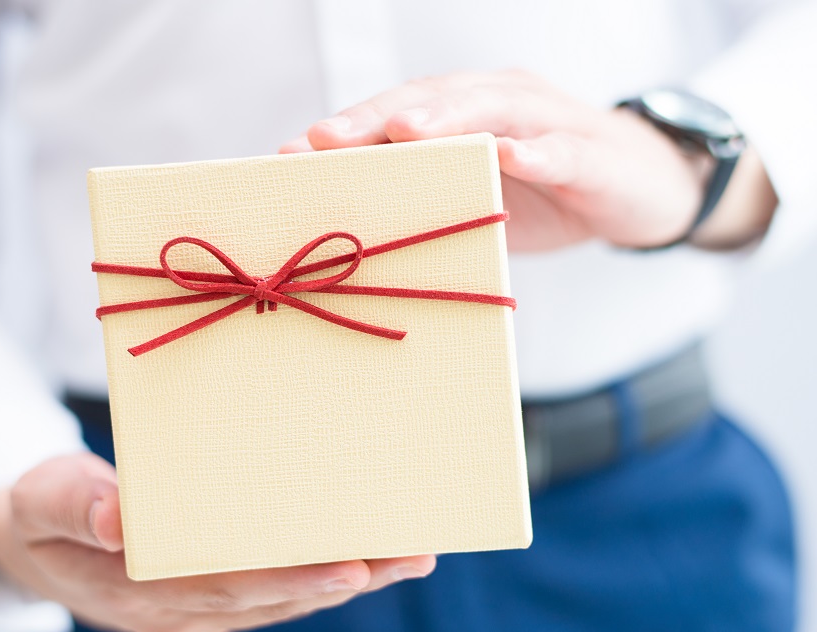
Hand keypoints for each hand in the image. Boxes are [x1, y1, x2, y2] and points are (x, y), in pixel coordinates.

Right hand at [0, 453, 435, 631]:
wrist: (30, 539)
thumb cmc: (36, 510)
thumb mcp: (36, 499)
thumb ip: (73, 506)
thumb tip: (117, 521)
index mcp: (135, 592)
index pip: (222, 588)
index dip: (288, 581)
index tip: (350, 565)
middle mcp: (175, 611)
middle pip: (270, 596)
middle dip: (344, 580)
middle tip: (411, 555)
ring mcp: (194, 609)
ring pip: (280, 597)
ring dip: (347, 579)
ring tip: (409, 554)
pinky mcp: (207, 593)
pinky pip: (272, 588)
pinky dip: (320, 573)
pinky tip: (366, 557)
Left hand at [281, 70, 774, 250]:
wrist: (644, 191)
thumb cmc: (547, 194)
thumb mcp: (479, 197)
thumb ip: (428, 196)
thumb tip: (351, 225)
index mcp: (465, 115)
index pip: (398, 114)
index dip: (348, 129)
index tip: (293, 152)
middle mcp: (500, 103)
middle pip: (432, 101)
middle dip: (376, 117)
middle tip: (328, 137)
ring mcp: (548, 122)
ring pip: (493, 109)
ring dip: (448, 118)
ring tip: (404, 131)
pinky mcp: (592, 155)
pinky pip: (562, 149)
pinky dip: (537, 151)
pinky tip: (512, 155)